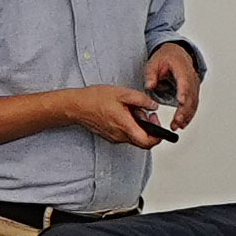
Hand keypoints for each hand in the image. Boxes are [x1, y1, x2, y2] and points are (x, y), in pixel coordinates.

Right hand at [54, 84, 175, 148]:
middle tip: (148, 115)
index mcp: (125, 126)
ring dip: (139, 127)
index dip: (158, 136)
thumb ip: (142, 100)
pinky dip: (130, 127)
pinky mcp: (110, 136)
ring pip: (134, 138)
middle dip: (150, 129)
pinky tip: (124, 114)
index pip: (148, 142)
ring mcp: (114, 138)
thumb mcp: (123, 93)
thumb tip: (153, 106)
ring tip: (133, 111)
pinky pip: (125, 135)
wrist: (77, 106)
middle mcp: (120, 136)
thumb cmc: (95, 99)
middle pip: (143, 141)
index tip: (158, 123)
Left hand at [144, 45, 204, 136]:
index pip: (185, 82)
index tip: (181, 102)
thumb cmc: (166, 58)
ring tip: (177, 125)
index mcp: (182, 69)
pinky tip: (182, 123)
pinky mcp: (193, 93)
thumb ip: (151, 74)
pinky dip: (188, 115)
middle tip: (177, 121)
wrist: (176, 54)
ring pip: (194, 103)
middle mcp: (191, 78)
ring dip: (187, 116)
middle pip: (191, 96)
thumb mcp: (154, 63)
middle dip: (185, 110)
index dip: (184, 92)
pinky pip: (193, 105)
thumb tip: (149, 85)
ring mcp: (194, 86)